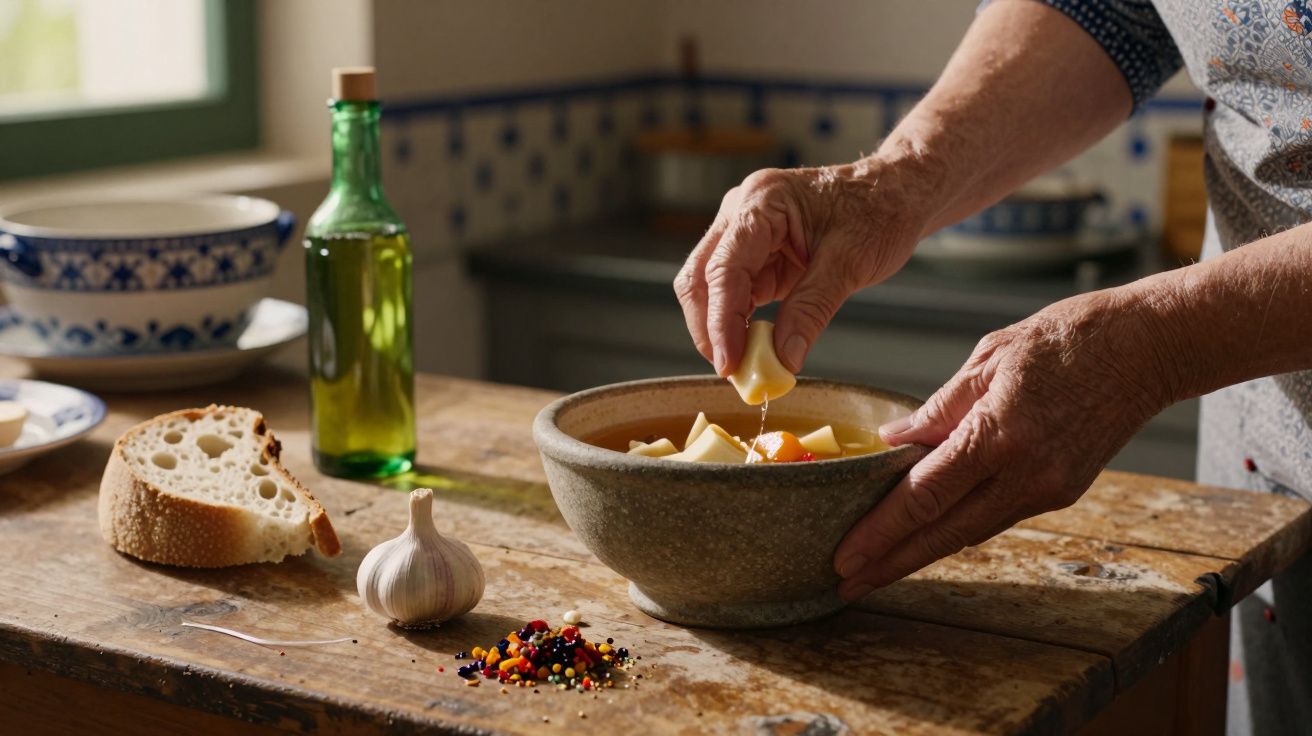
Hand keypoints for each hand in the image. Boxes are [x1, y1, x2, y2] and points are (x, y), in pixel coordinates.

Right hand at [674, 162, 926, 375]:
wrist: (895, 193)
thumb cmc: (879, 211)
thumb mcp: (850, 263)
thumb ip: (811, 310)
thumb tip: (783, 359)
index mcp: (762, 201)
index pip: (724, 268)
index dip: (721, 321)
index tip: (729, 363)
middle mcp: (742, 212)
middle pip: (700, 277)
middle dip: (709, 328)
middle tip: (733, 371)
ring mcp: (744, 232)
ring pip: (708, 287)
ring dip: (721, 328)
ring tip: (745, 365)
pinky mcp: (755, 253)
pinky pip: (734, 292)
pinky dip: (739, 322)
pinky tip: (755, 347)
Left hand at [833, 289, 1175, 599]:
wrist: (1148, 347)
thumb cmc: (1067, 338)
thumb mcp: (989, 358)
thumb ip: (938, 408)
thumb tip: (891, 441)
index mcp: (999, 434)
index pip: (924, 496)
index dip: (881, 532)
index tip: (846, 555)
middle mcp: (1025, 473)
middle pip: (944, 533)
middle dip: (892, 563)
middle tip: (846, 583)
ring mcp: (1049, 488)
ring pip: (971, 532)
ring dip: (922, 552)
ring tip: (878, 565)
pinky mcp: (1063, 492)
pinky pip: (997, 516)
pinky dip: (958, 527)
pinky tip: (928, 533)